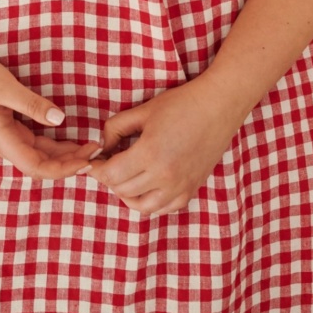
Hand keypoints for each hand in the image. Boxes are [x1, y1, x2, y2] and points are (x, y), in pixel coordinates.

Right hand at [0, 53, 98, 179]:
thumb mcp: (6, 87)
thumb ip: (32, 104)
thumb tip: (60, 119)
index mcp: (2, 140)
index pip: (37, 167)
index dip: (63, 169)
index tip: (86, 162)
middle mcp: (5, 145)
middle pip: (42, 165)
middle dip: (70, 163)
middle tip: (97, 152)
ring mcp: (7, 139)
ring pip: (40, 155)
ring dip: (65, 155)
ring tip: (90, 147)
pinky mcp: (10, 130)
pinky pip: (36, 144)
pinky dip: (55, 145)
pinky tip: (72, 140)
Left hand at [83, 76, 244, 215]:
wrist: (218, 107)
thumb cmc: (180, 104)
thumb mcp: (142, 111)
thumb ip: (115, 128)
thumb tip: (101, 147)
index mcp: (149, 154)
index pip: (111, 175)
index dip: (97, 169)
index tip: (94, 161)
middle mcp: (164, 176)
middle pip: (122, 190)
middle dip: (110, 178)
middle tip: (108, 163)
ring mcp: (179, 187)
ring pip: (142, 207)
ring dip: (128, 194)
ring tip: (125, 176)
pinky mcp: (191, 191)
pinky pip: (164, 208)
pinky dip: (150, 201)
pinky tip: (147, 184)